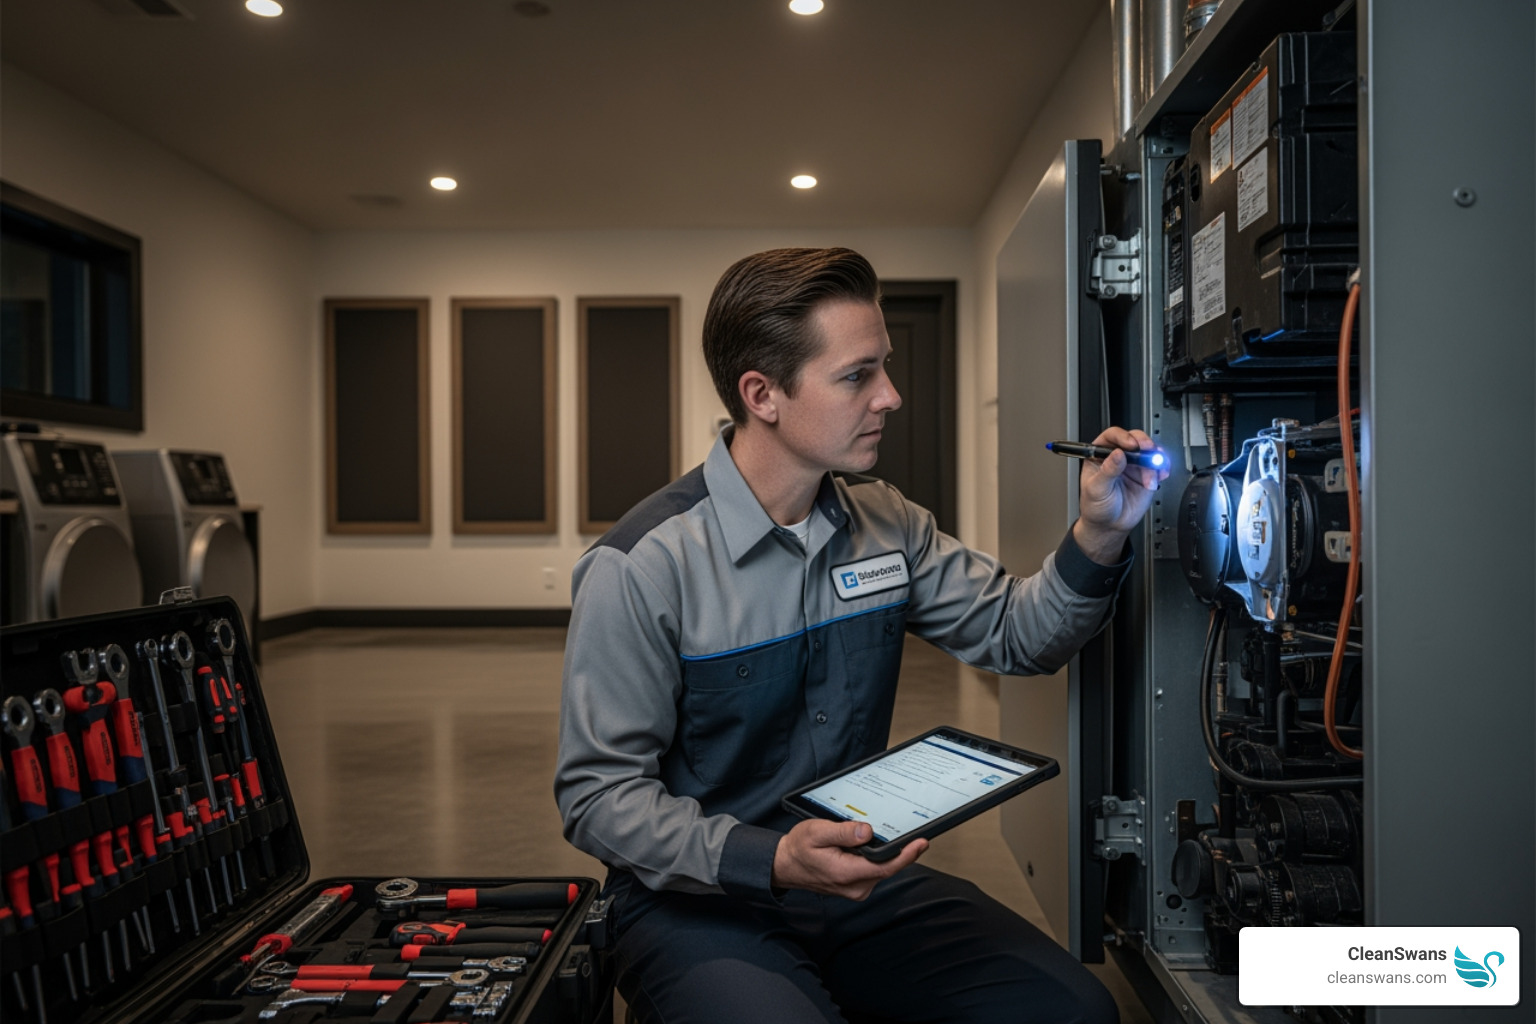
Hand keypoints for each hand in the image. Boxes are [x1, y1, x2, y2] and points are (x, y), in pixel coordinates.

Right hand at [771, 819, 927, 899]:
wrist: (786, 865)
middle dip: (901, 851)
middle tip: (913, 830)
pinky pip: (874, 871)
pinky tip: (874, 845)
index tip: (921, 843)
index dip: (906, 855)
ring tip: (888, 834)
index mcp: (846, 873)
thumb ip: (843, 833)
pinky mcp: (856, 886)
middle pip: (888, 868)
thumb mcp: (817, 832)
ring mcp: (856, 889)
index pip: (885, 867)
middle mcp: (855, 887)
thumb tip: (867, 831)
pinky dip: (878, 858)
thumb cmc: (799, 848)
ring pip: (882, 869)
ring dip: (888, 854)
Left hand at [1072, 426, 1168, 562]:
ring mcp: (1134, 465)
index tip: (1131, 445)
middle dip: (1144, 443)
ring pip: (1149, 451)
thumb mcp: (1097, 490)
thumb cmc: (1096, 507)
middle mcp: (1118, 456)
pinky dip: (1163, 468)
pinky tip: (1161, 475)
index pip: (1112, 436)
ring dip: (1155, 458)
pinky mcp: (1147, 475)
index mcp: (1099, 455)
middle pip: (1134, 439)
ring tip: (1155, 471)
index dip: (1123, 437)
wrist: (1110, 525)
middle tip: (1149, 451)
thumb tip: (1117, 454)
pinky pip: (1159, 465)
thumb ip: (1107, 471)